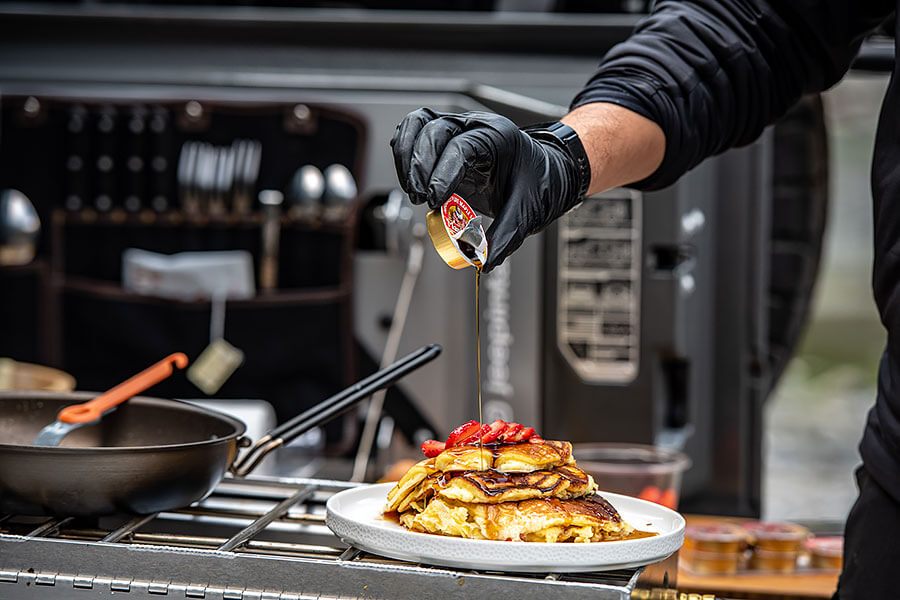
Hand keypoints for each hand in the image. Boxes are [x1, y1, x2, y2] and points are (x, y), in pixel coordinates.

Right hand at [390, 109, 584, 271]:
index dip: (442, 173)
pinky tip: (406, 176)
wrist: (547, 173)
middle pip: (433, 128)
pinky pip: (415, 133)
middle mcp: (475, 127)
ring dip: (406, 157)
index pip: (461, 147)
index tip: (434, 200)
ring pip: (418, 123)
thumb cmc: (540, 183)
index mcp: (498, 138)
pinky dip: (404, 152)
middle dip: (420, 166)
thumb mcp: (527, 211)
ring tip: (411, 190)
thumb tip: (483, 261)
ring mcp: (458, 131)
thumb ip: (504, 236)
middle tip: (420, 199)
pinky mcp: (446, 142)